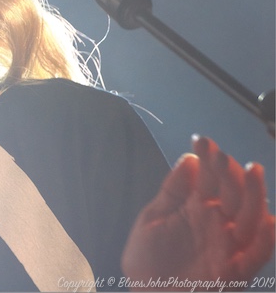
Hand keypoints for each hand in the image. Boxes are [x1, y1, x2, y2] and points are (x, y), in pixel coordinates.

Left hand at [121, 135, 274, 290]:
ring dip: (254, 195)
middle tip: (219, 153)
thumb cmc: (147, 259)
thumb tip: (190, 158)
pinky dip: (265, 240)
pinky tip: (267, 220)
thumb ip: (172, 190)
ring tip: (250, 170)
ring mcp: (228, 247)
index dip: (210, 159)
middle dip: (228, 172)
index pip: (211, 179)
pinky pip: (256, 255)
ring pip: (251, 219)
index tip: (202, 140)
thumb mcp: (152, 218)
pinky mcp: (234, 271)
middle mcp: (217, 225)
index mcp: (197, 208)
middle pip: (232, 194)